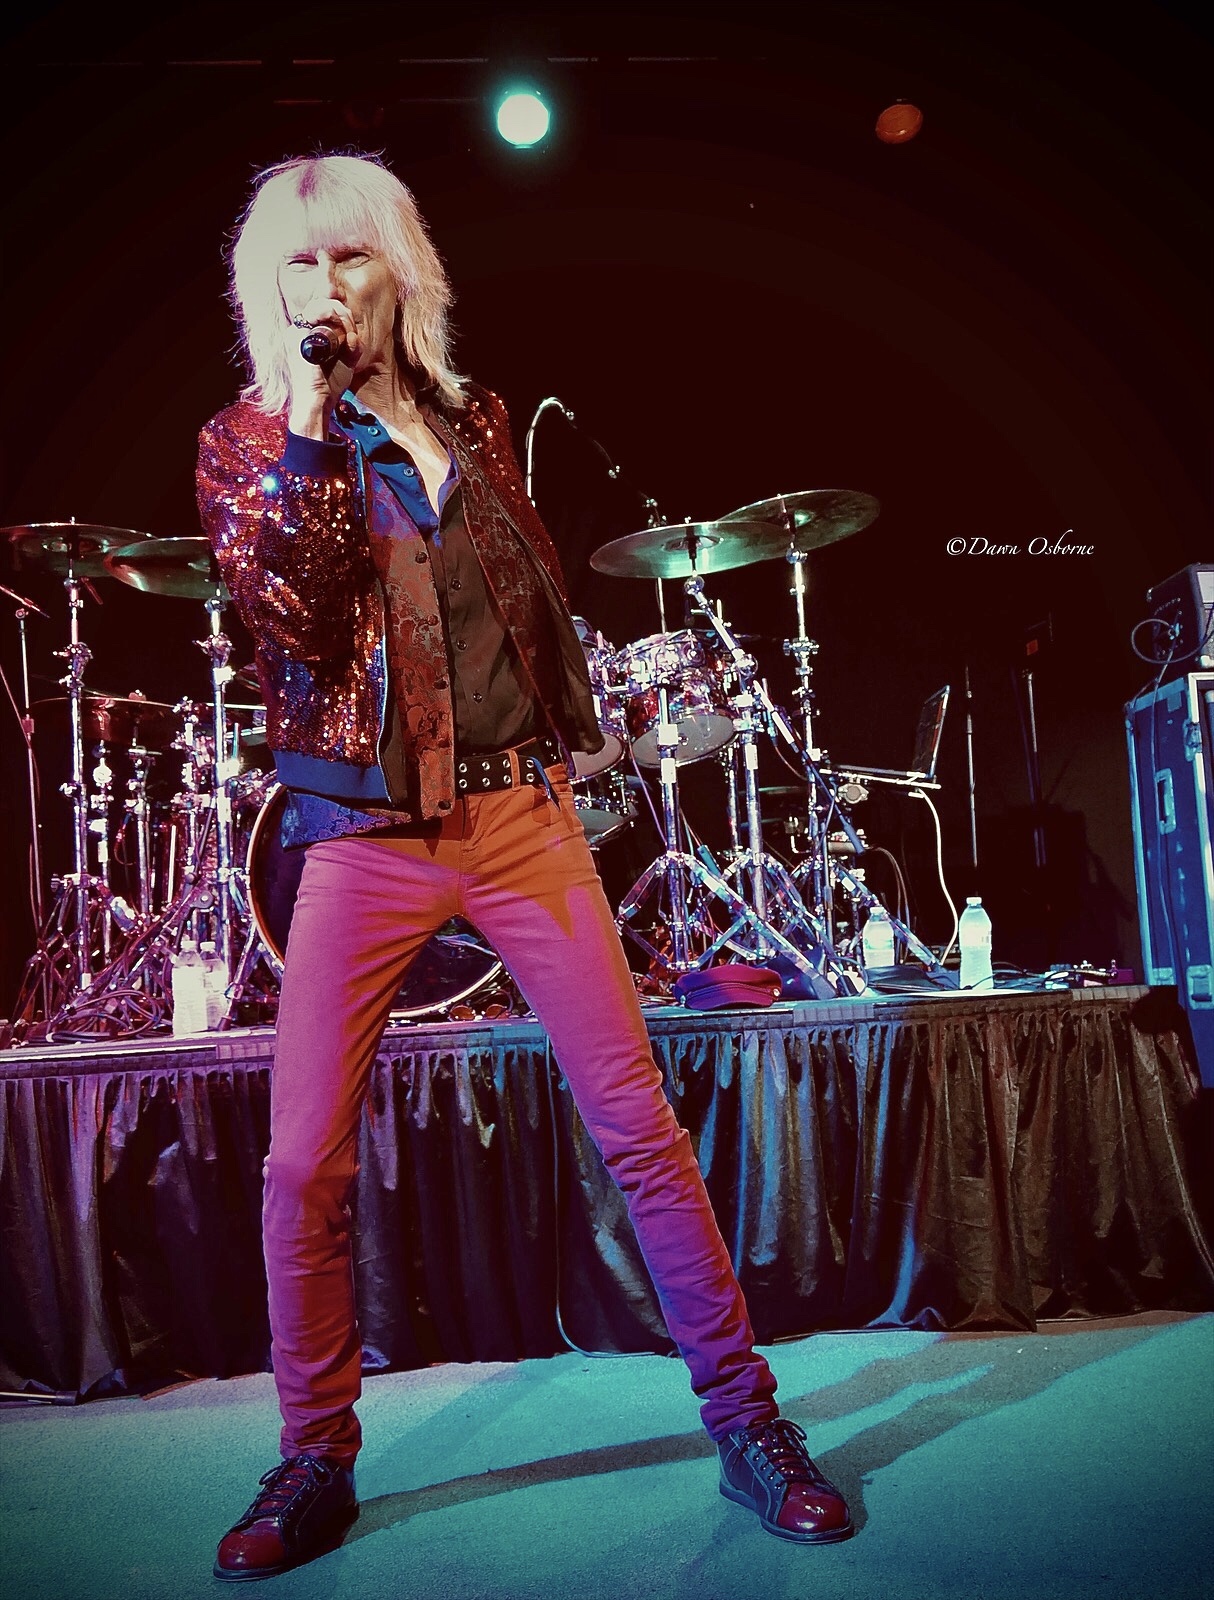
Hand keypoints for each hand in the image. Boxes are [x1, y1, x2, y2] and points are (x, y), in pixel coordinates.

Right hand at [284, 300, 356, 437]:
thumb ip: (352, 347)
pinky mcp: (298, 335)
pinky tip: (342, 334)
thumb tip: (353, 336)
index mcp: (307, 335)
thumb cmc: (329, 384)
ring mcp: (296, 331)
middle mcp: (299, 330)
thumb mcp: (346, 362)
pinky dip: (334, 318)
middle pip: (323, 304)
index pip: (324, 311)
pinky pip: (318, 314)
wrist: (318, 400)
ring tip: (348, 335)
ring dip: (341, 316)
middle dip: (344, 314)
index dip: (342, 316)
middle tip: (352, 333)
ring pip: (322, 306)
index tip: (351, 332)